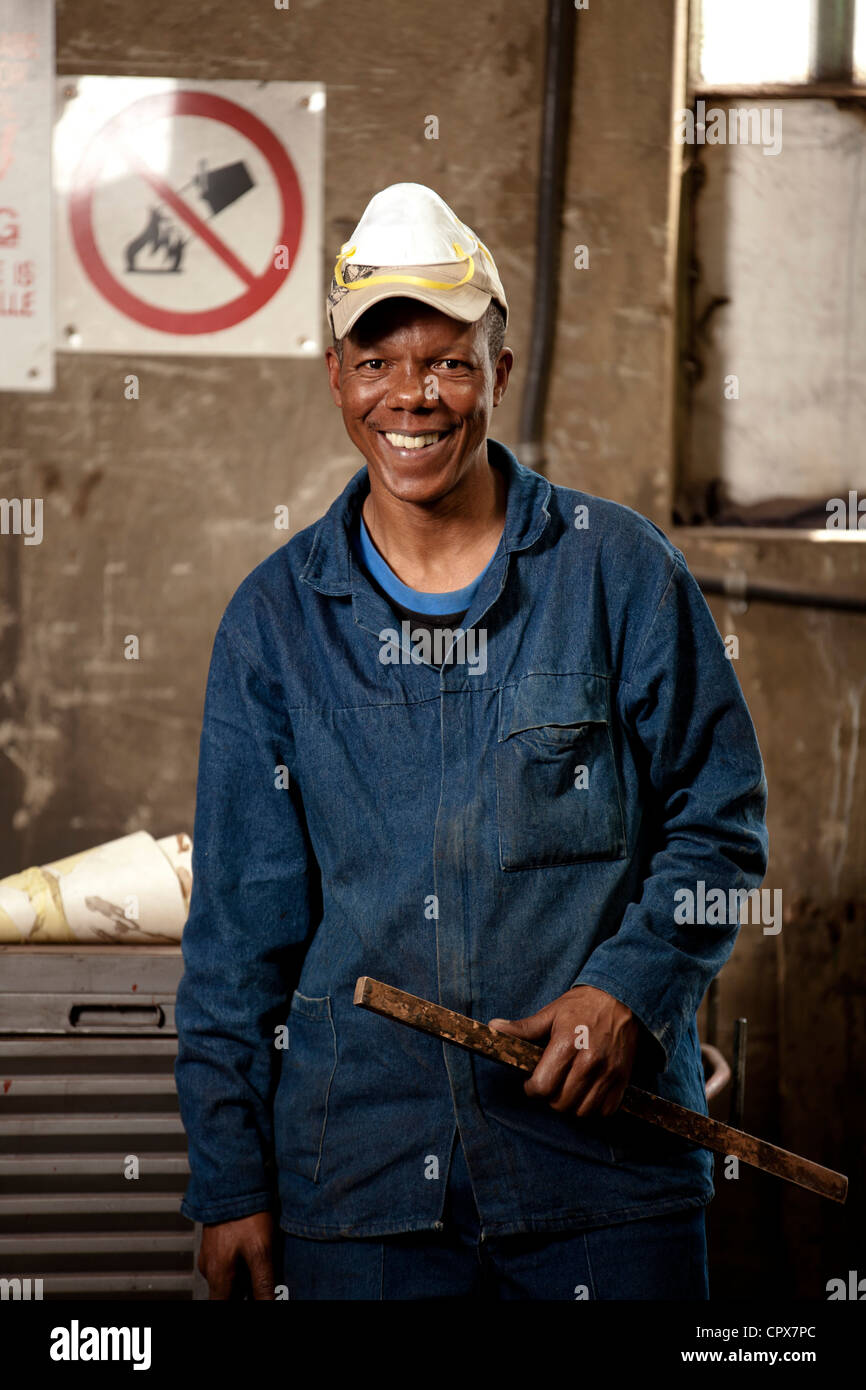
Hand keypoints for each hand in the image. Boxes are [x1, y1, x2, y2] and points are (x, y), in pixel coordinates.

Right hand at [198, 1211, 274, 1299]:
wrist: (233, 1178)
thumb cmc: (246, 1214)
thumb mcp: (261, 1253)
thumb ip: (263, 1284)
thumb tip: (268, 1304)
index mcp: (217, 1275)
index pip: (223, 1306)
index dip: (242, 1305)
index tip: (254, 1298)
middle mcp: (209, 1267)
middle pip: (225, 1294)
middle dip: (244, 1292)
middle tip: (261, 1284)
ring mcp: (210, 1252)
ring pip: (226, 1277)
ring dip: (242, 1278)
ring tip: (260, 1265)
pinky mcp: (215, 1240)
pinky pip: (227, 1261)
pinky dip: (240, 1263)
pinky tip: (253, 1252)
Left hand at [489, 985, 639, 1118]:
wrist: (620, 999)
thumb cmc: (582, 1006)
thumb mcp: (550, 1013)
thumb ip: (523, 1028)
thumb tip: (494, 1028)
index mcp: (566, 1043)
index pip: (543, 1086)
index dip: (532, 1089)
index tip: (533, 1083)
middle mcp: (589, 1061)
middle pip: (561, 1102)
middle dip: (550, 1097)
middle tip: (551, 1084)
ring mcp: (608, 1072)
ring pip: (582, 1111)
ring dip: (571, 1105)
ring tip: (568, 1089)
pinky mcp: (623, 1079)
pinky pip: (605, 1110)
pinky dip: (594, 1107)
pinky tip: (587, 1092)